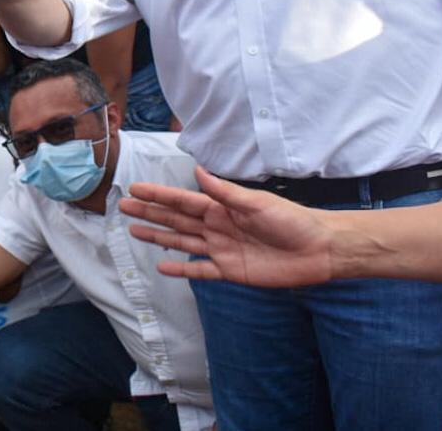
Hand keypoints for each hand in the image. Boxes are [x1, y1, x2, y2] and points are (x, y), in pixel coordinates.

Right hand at [118, 167, 335, 286]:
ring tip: (134, 230)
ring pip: (182, 242)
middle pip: (176, 219)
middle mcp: (217, 226)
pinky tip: (162, 266)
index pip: (183, 199)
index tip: (136, 188)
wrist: (318, 250)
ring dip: (159, 236)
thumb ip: (224, 191)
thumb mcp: (257, 202)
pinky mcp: (230, 270)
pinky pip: (200, 270)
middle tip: (124, 205)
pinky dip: (181, 269)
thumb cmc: (291, 220)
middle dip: (151, 212)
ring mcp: (221, 249)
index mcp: (222, 207)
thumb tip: (197, 171)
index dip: (158, 194)